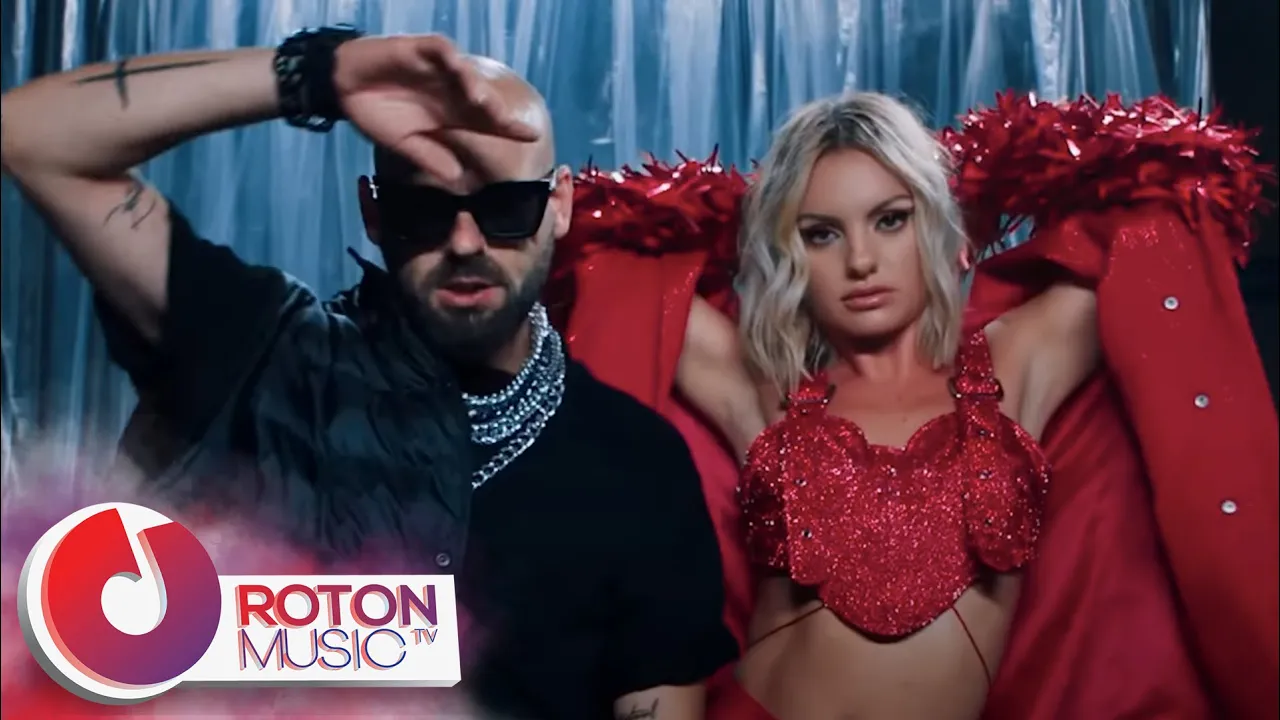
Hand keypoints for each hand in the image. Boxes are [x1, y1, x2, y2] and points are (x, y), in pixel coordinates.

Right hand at [332, 35, 540, 179]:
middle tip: (511, 125)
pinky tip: (456, 67)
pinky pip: (440, 49)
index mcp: (451, 113)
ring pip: (465, 73)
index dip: (509, 128)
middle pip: (482, 99)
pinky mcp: (418, 49)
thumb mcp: (404, 144)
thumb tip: (459, 181)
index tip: (532, 137)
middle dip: (498, 111)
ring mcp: (437, 68)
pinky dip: (449, 57)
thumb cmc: (376, 112)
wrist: (342, 87)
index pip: (487, 121)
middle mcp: (450, 90)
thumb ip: (431, 159)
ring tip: (483, 101)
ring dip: (476, 85)